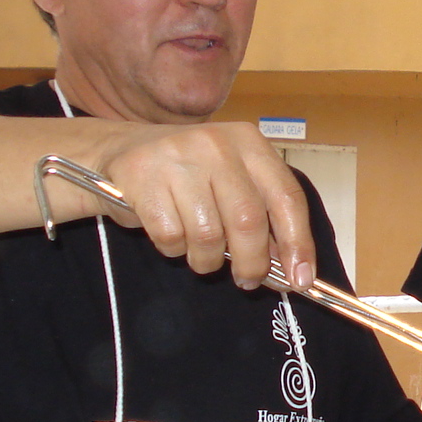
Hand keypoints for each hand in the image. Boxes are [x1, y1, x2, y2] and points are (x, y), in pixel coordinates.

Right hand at [95, 122, 315, 290]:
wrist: (121, 150)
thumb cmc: (188, 174)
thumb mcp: (230, 181)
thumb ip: (261, 216)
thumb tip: (289, 269)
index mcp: (249, 142)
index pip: (286, 197)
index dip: (298, 242)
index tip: (301, 279)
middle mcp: (216, 144)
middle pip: (248, 220)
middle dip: (252, 262)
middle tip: (247, 280)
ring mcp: (177, 157)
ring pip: (208, 234)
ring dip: (208, 260)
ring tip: (202, 255)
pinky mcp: (142, 176)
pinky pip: (171, 237)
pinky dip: (174, 250)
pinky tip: (172, 236)